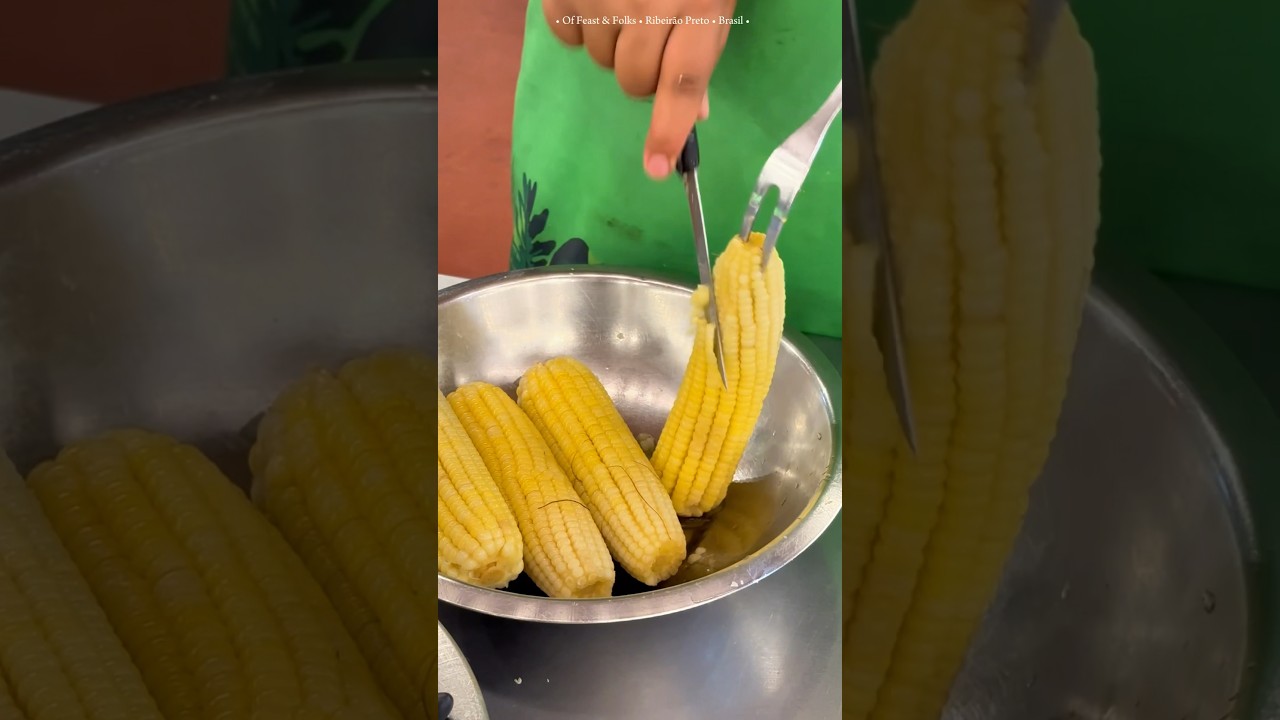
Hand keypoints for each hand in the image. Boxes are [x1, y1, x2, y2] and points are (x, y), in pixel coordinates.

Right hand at [542, 0, 734, 178]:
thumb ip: (704, 47)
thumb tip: (695, 114)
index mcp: (699, 6)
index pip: (682, 84)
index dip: (669, 130)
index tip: (657, 169)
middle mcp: (651, 4)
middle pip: (635, 81)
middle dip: (643, 73)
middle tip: (652, 35)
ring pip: (601, 60)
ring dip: (611, 44)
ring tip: (623, 5)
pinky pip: (566, 35)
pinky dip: (576, 25)